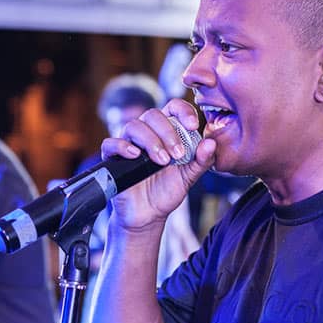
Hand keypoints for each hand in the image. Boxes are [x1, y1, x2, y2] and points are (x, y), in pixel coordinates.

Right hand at [101, 99, 215, 231]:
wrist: (149, 215)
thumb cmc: (167, 191)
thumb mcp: (190, 176)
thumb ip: (202, 160)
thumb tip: (211, 143)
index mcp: (166, 131)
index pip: (173, 108)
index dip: (183, 111)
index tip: (193, 126)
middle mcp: (146, 133)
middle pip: (153, 114)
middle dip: (168, 132)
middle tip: (178, 154)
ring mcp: (128, 144)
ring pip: (134, 126)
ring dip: (151, 141)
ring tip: (163, 161)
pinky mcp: (113, 158)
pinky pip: (111, 144)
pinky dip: (122, 146)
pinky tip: (135, 155)